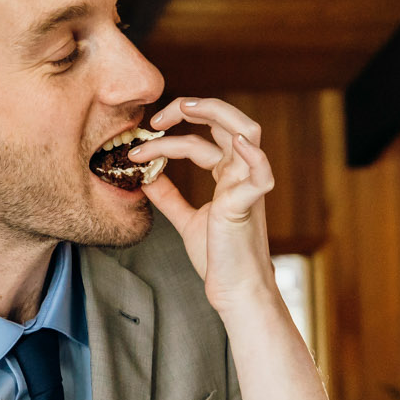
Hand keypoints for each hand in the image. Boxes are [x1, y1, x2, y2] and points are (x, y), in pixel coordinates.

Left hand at [134, 97, 278, 316]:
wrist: (234, 291)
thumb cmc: (218, 258)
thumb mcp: (187, 221)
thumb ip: (170, 198)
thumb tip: (147, 178)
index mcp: (228, 175)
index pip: (200, 140)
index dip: (168, 138)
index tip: (138, 149)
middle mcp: (240, 174)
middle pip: (228, 121)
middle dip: (193, 108)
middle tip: (157, 117)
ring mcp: (247, 186)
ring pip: (247, 132)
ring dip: (217, 113)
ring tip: (184, 108)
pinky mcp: (248, 205)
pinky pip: (261, 173)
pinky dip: (252, 155)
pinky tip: (235, 142)